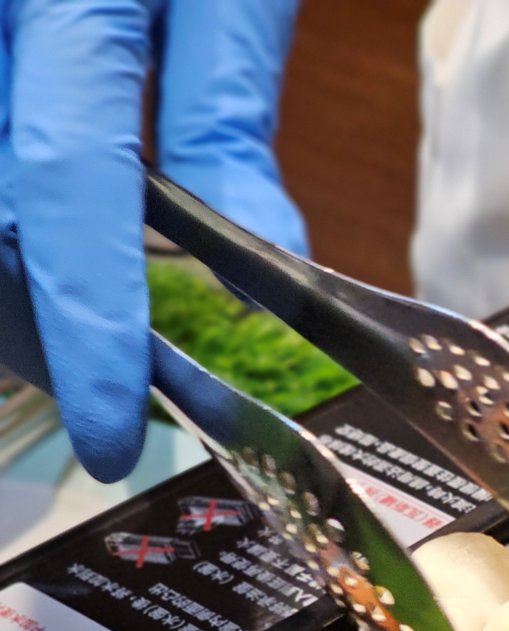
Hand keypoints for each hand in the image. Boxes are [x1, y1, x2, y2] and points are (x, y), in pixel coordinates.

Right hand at [0, 0, 305, 482]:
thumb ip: (225, 104)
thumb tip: (266, 253)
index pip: (68, 180)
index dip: (85, 320)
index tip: (112, 430)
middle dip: (33, 320)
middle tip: (100, 397)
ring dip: (9, 281)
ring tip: (74, 343)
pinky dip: (11, 216)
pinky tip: (44, 255)